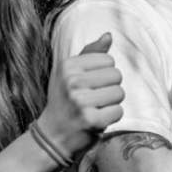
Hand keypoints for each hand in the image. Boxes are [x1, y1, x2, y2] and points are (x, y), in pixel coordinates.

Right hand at [38, 32, 123, 157]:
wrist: (52, 135)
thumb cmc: (64, 101)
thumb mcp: (70, 74)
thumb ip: (90, 54)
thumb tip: (108, 35)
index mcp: (68, 66)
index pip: (108, 59)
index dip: (104, 74)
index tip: (88, 86)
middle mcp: (72, 81)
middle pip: (116, 75)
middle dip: (110, 88)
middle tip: (92, 100)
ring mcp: (80, 101)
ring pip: (119, 93)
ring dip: (112, 104)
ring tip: (95, 109)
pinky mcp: (90, 120)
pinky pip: (118, 111)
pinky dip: (111, 118)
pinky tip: (97, 121)